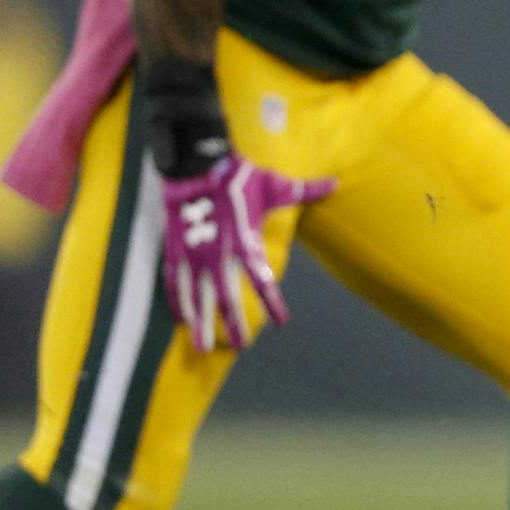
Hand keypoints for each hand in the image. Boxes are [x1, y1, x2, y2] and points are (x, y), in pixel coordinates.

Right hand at [160, 155, 334, 353]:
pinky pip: (175, 281)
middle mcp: (219, 253)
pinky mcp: (173, 249)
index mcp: (245, 242)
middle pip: (226, 297)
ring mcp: (193, 253)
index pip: (262, 280)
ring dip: (200, 322)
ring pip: (197, 296)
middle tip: (241, 346)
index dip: (273, 303)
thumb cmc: (238, 175)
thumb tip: (335, 182)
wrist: (194, 163)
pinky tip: (180, 318)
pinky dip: (177, 300)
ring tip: (201, 346)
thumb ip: (305, 190)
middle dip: (233, 323)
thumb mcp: (275, 185)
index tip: (282, 322)